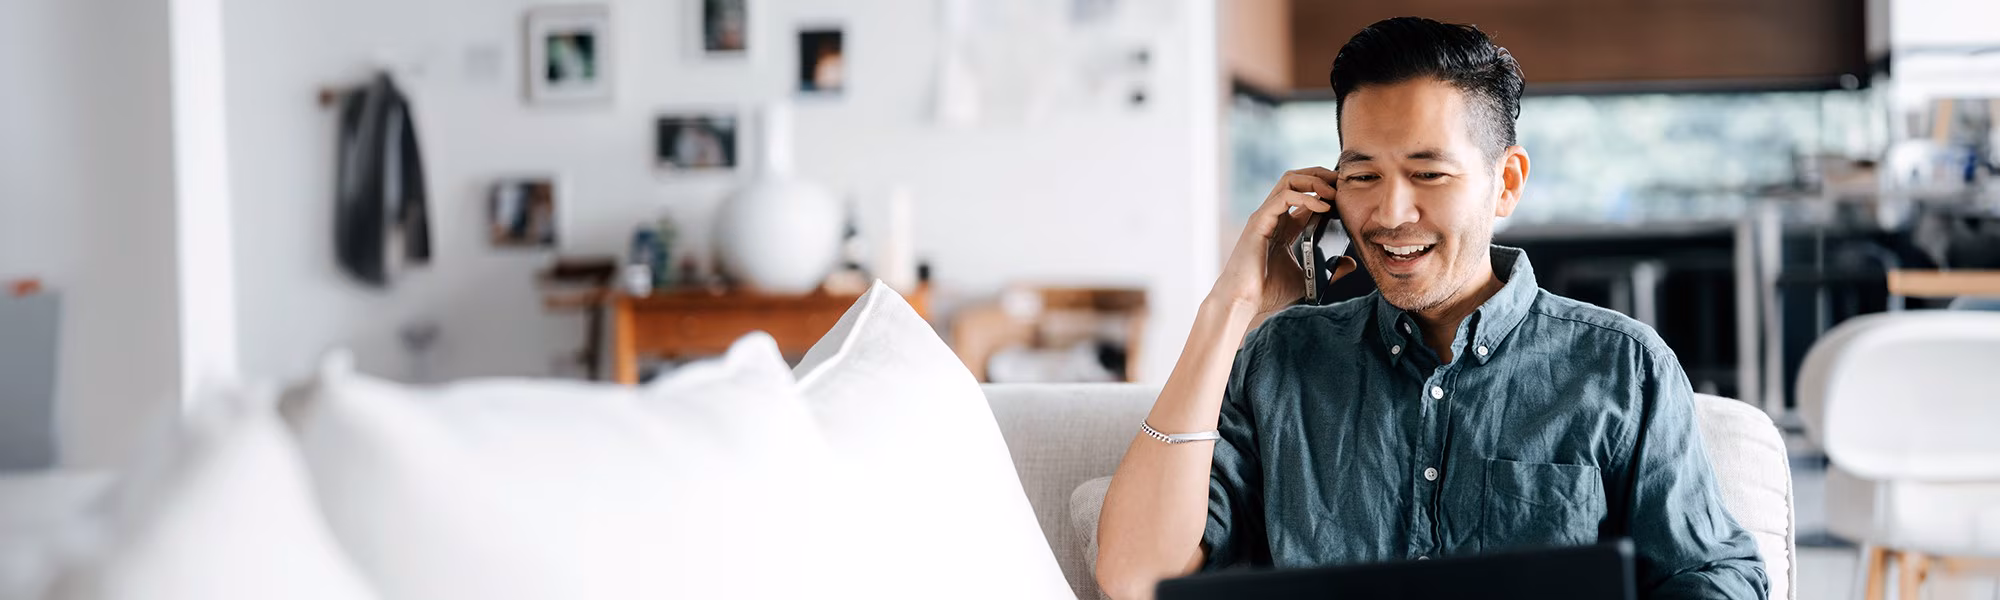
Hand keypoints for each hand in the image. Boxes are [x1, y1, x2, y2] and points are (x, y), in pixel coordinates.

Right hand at [1210, 167, 1358, 316]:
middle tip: (1342, 183)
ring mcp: (1265, 216)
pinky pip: (1284, 197)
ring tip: (1333, 192)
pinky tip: (1323, 207)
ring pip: (1289, 180)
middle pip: (1296, 179)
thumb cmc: (1268, 291)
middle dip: (1321, 175)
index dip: (1325, 190)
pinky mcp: (1260, 221)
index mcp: (1284, 226)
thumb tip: (1350, 263)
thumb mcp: (1306, 278)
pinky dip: (1306, 197)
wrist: (1244, 301)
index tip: (1346, 194)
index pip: (1304, 195)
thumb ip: (1328, 269)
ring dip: (1315, 180)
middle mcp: (1274, 216)